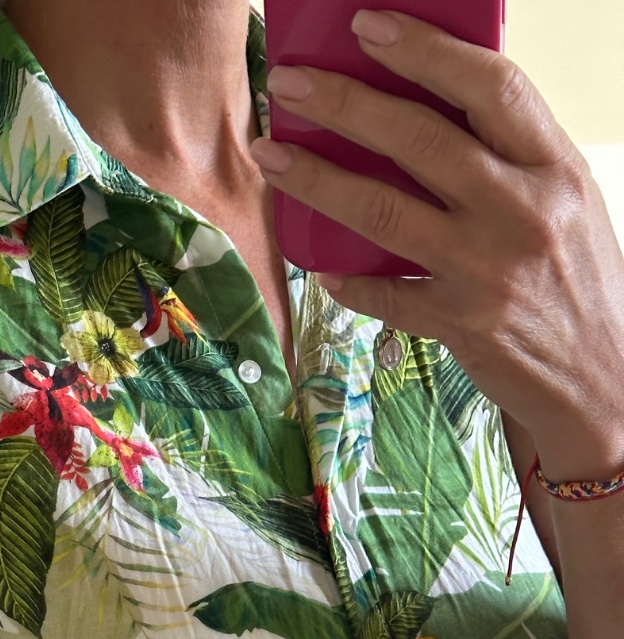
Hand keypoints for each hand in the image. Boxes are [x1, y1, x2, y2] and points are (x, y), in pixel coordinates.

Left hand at [249, 7, 623, 481]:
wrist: (602, 379)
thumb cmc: (575, 282)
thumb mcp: (565, 201)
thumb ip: (509, 158)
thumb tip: (431, 108)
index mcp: (554, 167)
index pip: (488, 87)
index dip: (424, 51)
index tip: (369, 27)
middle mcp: (521, 212)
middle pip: (419, 140)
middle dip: (345, 104)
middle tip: (290, 83)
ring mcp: (487, 271)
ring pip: (384, 211)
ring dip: (318, 180)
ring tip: (273, 155)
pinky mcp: (461, 326)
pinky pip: (386, 295)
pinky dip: (347, 281)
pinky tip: (318, 265)